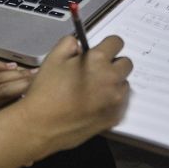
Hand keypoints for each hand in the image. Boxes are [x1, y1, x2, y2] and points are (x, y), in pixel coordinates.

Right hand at [19, 35, 131, 157]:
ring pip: (124, 84)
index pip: (116, 42)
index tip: (100, 50)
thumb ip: (69, 44)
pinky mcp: (115, 117)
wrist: (42, 125)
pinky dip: (112, 100)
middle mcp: (112, 78)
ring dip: (114, 82)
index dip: (106, 45)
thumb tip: (79, 46)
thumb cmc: (46, 91)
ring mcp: (116, 100)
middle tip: (96, 70)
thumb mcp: (52, 58)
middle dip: (113, 63)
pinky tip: (94, 104)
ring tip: (94, 89)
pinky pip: (121, 103)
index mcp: (98, 61)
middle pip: (126, 63)